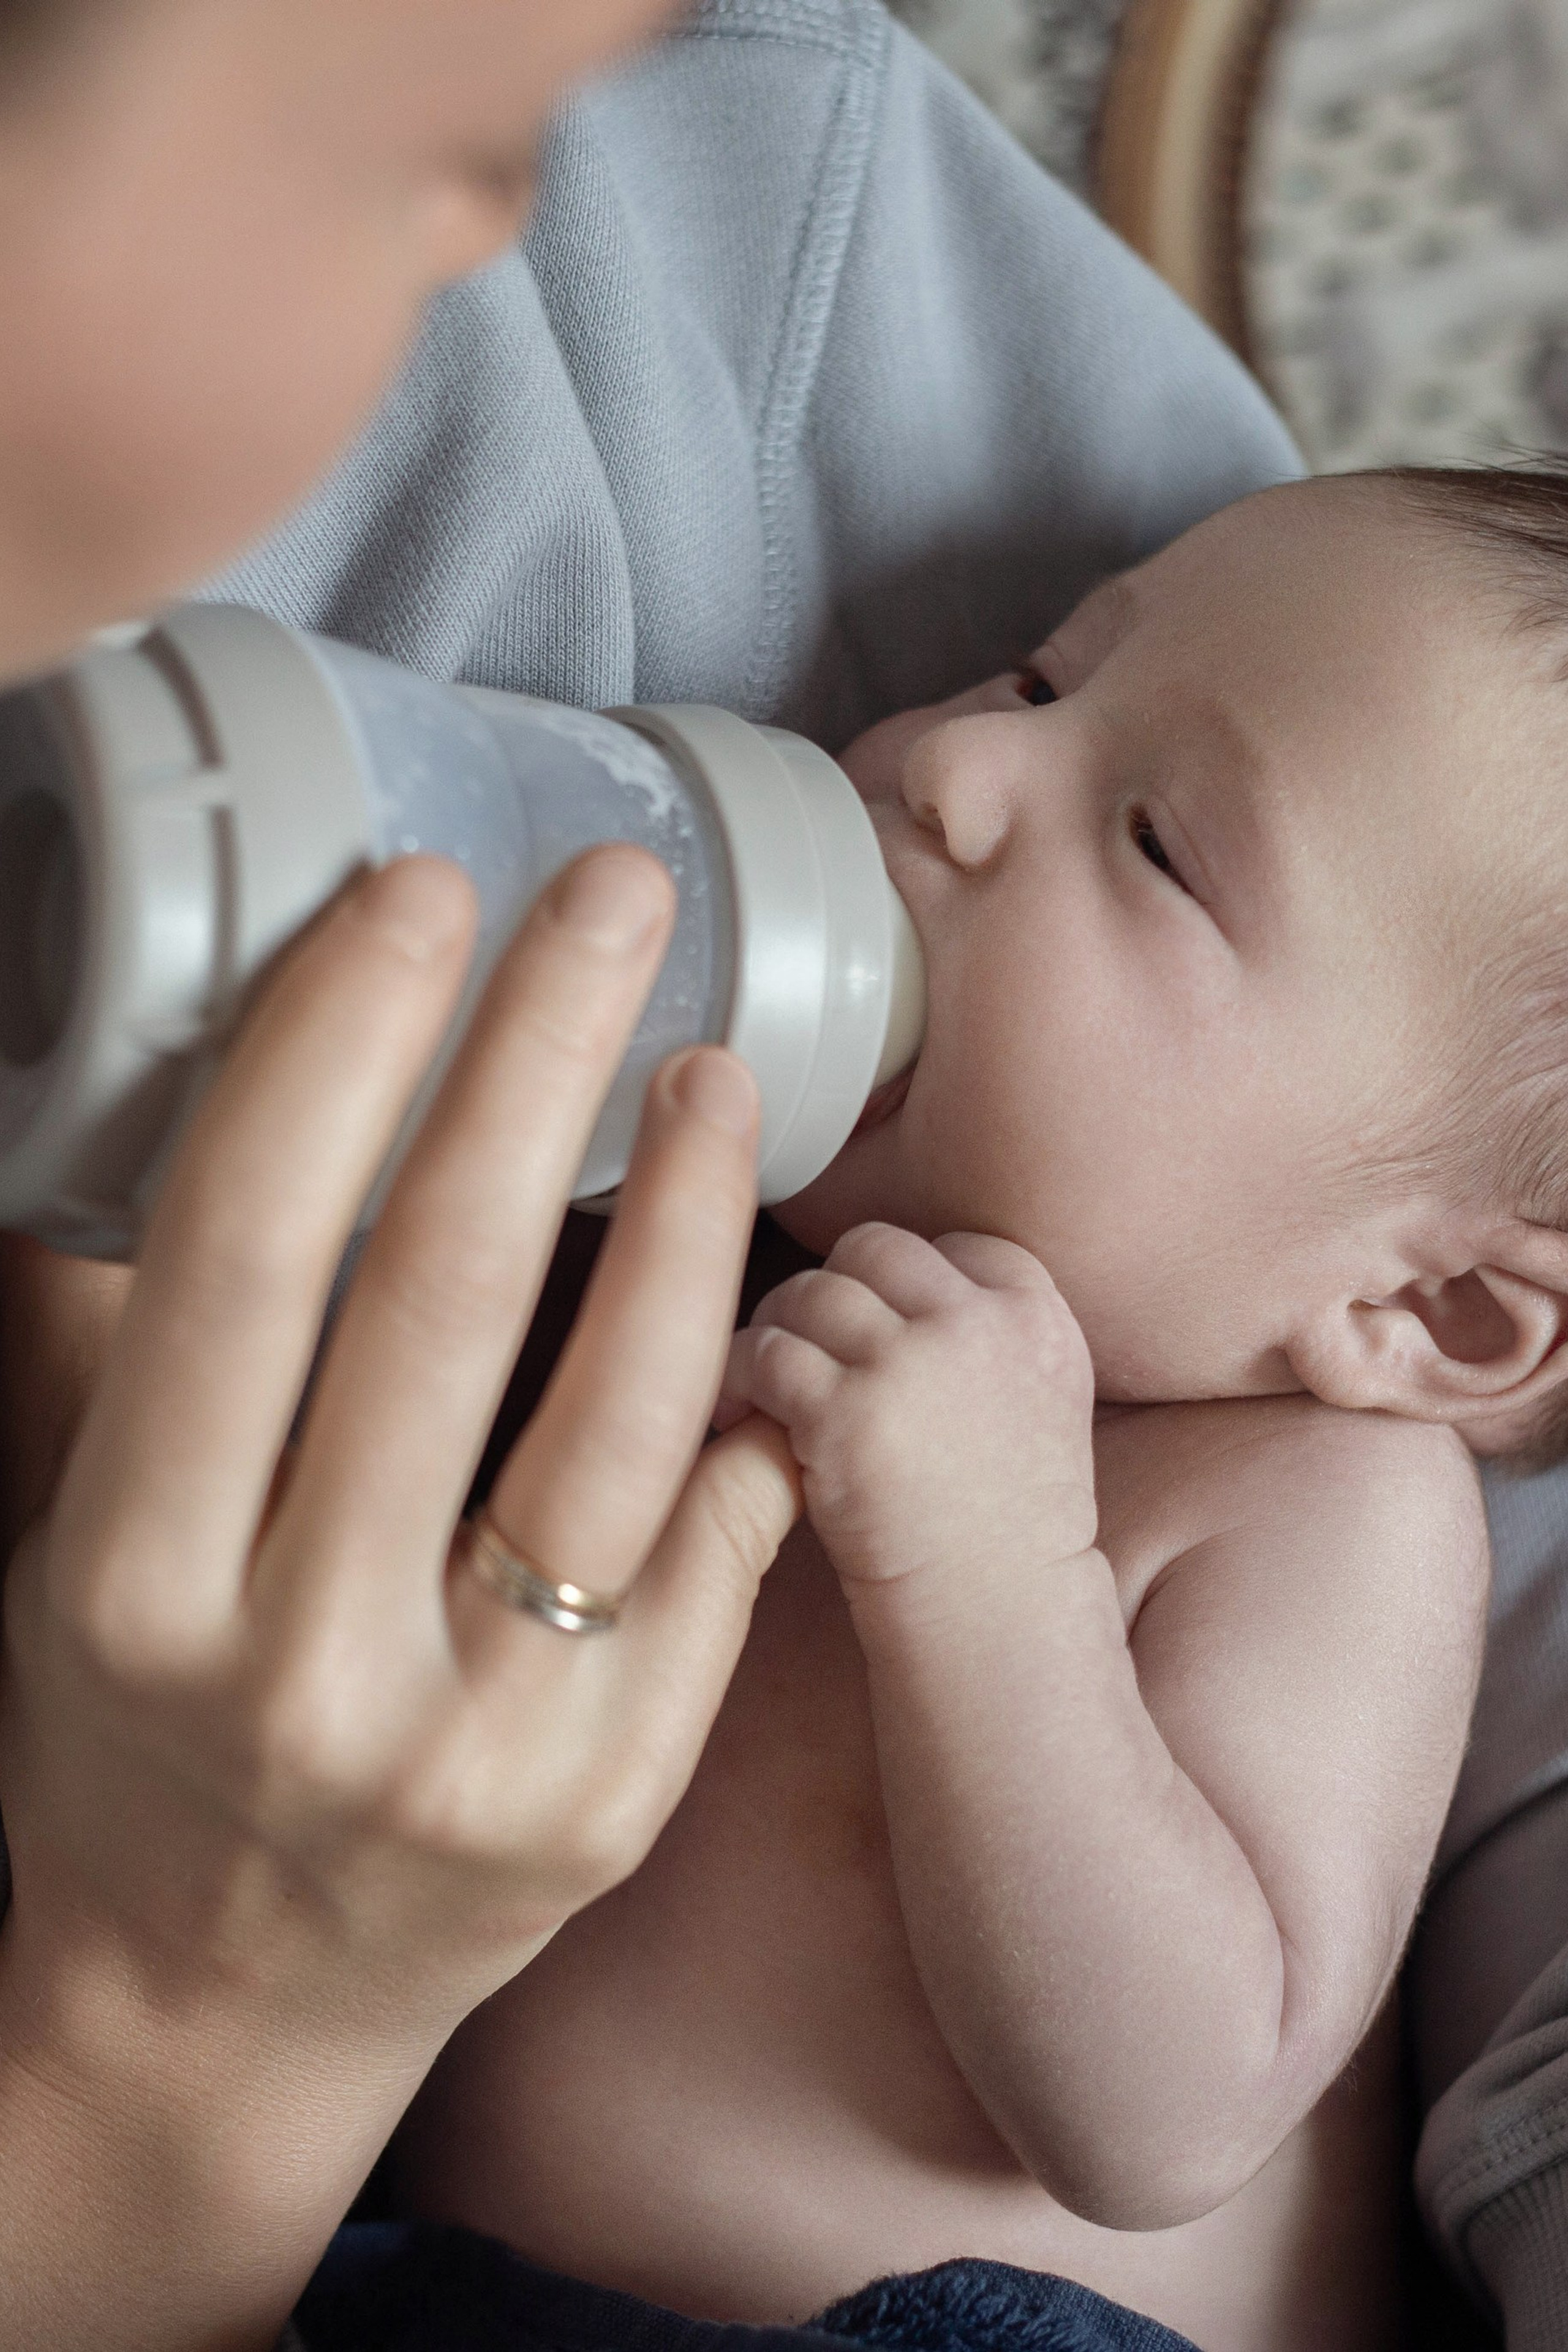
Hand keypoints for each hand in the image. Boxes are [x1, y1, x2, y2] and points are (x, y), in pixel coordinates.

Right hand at [0, 845, 799, 2092]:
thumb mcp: (75, 1538)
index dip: (338, 1055)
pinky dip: (742, 1415)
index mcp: (132, 1582)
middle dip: (534, 1065)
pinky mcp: (607, 1809)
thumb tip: (184, 1075)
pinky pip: (707, 1565)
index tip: (421, 893)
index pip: (246, 1264)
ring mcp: (476, 1757)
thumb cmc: (131, 1730)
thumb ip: (121, 1336)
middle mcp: (303, 1675)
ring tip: (719, 1073)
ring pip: (617, 1432)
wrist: (217, 2004)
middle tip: (611, 899)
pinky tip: (775, 1298)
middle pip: (445, 1309)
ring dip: (687, 1226)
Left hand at [720, 1221, 1094, 1593]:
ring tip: (764, 1380)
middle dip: (835, 1291)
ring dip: (778, 1328)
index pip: (958, 1246)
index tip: (884, 1331)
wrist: (996, 1616)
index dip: (909, 1284)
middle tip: (809, 1345)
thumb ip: (992, 1339)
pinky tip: (737, 1409)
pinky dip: (737, 1375)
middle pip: (875, 1249)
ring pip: (811, 1291)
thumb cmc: (1006, 1530)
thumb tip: (904, 1297)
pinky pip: (765, 1352)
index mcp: (1036, 1317)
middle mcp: (978, 1323)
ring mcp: (910, 1361)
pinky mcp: (845, 1410)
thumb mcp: (1043, 1404)